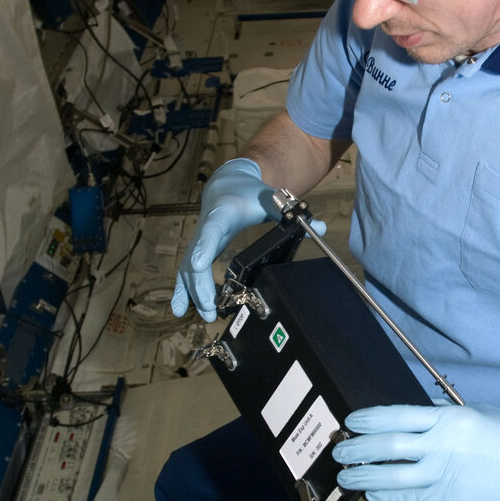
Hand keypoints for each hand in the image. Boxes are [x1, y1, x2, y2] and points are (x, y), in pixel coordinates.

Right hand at [171, 159, 324, 320]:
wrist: (226, 186)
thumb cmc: (248, 194)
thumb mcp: (269, 199)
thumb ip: (290, 213)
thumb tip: (319, 227)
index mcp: (222, 214)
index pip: (212, 231)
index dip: (204, 248)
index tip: (198, 264)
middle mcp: (206, 229)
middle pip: (196, 258)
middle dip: (200, 284)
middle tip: (210, 307)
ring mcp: (199, 241)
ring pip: (188, 269)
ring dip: (192, 293)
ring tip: (206, 314)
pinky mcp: (197, 251)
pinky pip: (186, 272)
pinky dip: (182, 291)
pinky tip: (180, 310)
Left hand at [332, 403, 499, 500]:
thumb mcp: (478, 413)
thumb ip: (443, 417)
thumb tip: (413, 421)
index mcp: (449, 419)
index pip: (396, 417)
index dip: (369, 420)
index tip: (351, 422)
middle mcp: (441, 446)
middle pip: (387, 447)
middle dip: (358, 449)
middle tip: (340, 451)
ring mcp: (444, 475)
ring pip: (391, 477)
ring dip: (363, 476)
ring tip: (345, 476)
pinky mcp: (449, 500)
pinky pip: (409, 499)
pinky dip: (386, 496)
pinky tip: (372, 492)